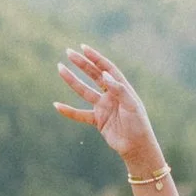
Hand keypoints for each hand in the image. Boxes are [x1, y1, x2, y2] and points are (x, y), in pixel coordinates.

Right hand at [58, 43, 164, 176]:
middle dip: (82, 64)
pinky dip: (69, 111)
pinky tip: (57, 105)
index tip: (83, 48)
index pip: (107, 68)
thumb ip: (118, 89)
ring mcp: (103, 107)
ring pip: (84, 91)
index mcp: (122, 88)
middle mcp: (111, 95)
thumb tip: (104, 75)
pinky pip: (80, 114)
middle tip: (68, 53)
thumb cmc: (138, 125)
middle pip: (94, 75)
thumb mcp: (131, 105)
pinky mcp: (98, 120)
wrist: (136, 147)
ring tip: (60, 69)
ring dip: (72, 81)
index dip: (96, 58)